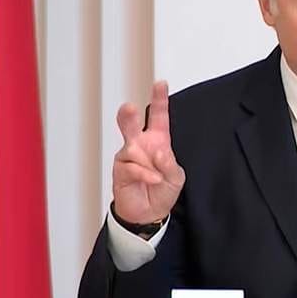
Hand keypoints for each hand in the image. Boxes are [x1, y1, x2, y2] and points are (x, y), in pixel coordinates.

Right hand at [112, 81, 184, 223]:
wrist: (148, 213)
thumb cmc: (162, 190)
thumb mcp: (176, 177)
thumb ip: (170, 163)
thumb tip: (159, 152)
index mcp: (158, 141)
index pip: (158, 117)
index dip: (159, 100)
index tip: (160, 84)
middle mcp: (140, 145)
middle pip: (131, 124)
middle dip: (128, 115)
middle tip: (128, 107)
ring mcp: (128, 156)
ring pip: (133, 149)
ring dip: (149, 163)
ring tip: (156, 175)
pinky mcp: (120, 170)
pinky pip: (132, 167)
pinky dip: (145, 174)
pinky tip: (152, 180)